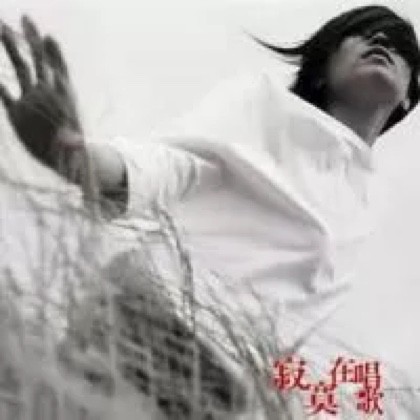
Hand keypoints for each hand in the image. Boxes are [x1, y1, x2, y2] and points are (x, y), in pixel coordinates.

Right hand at [0, 16, 82, 169]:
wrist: (64, 161)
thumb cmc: (74, 152)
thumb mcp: (74, 148)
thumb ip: (72, 143)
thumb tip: (75, 144)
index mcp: (61, 99)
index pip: (58, 71)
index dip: (54, 54)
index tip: (49, 37)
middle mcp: (46, 95)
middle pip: (38, 62)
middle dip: (31, 40)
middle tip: (25, 18)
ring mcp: (31, 102)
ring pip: (22, 70)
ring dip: (13, 50)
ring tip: (2, 28)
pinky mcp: (17, 114)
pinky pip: (6, 95)